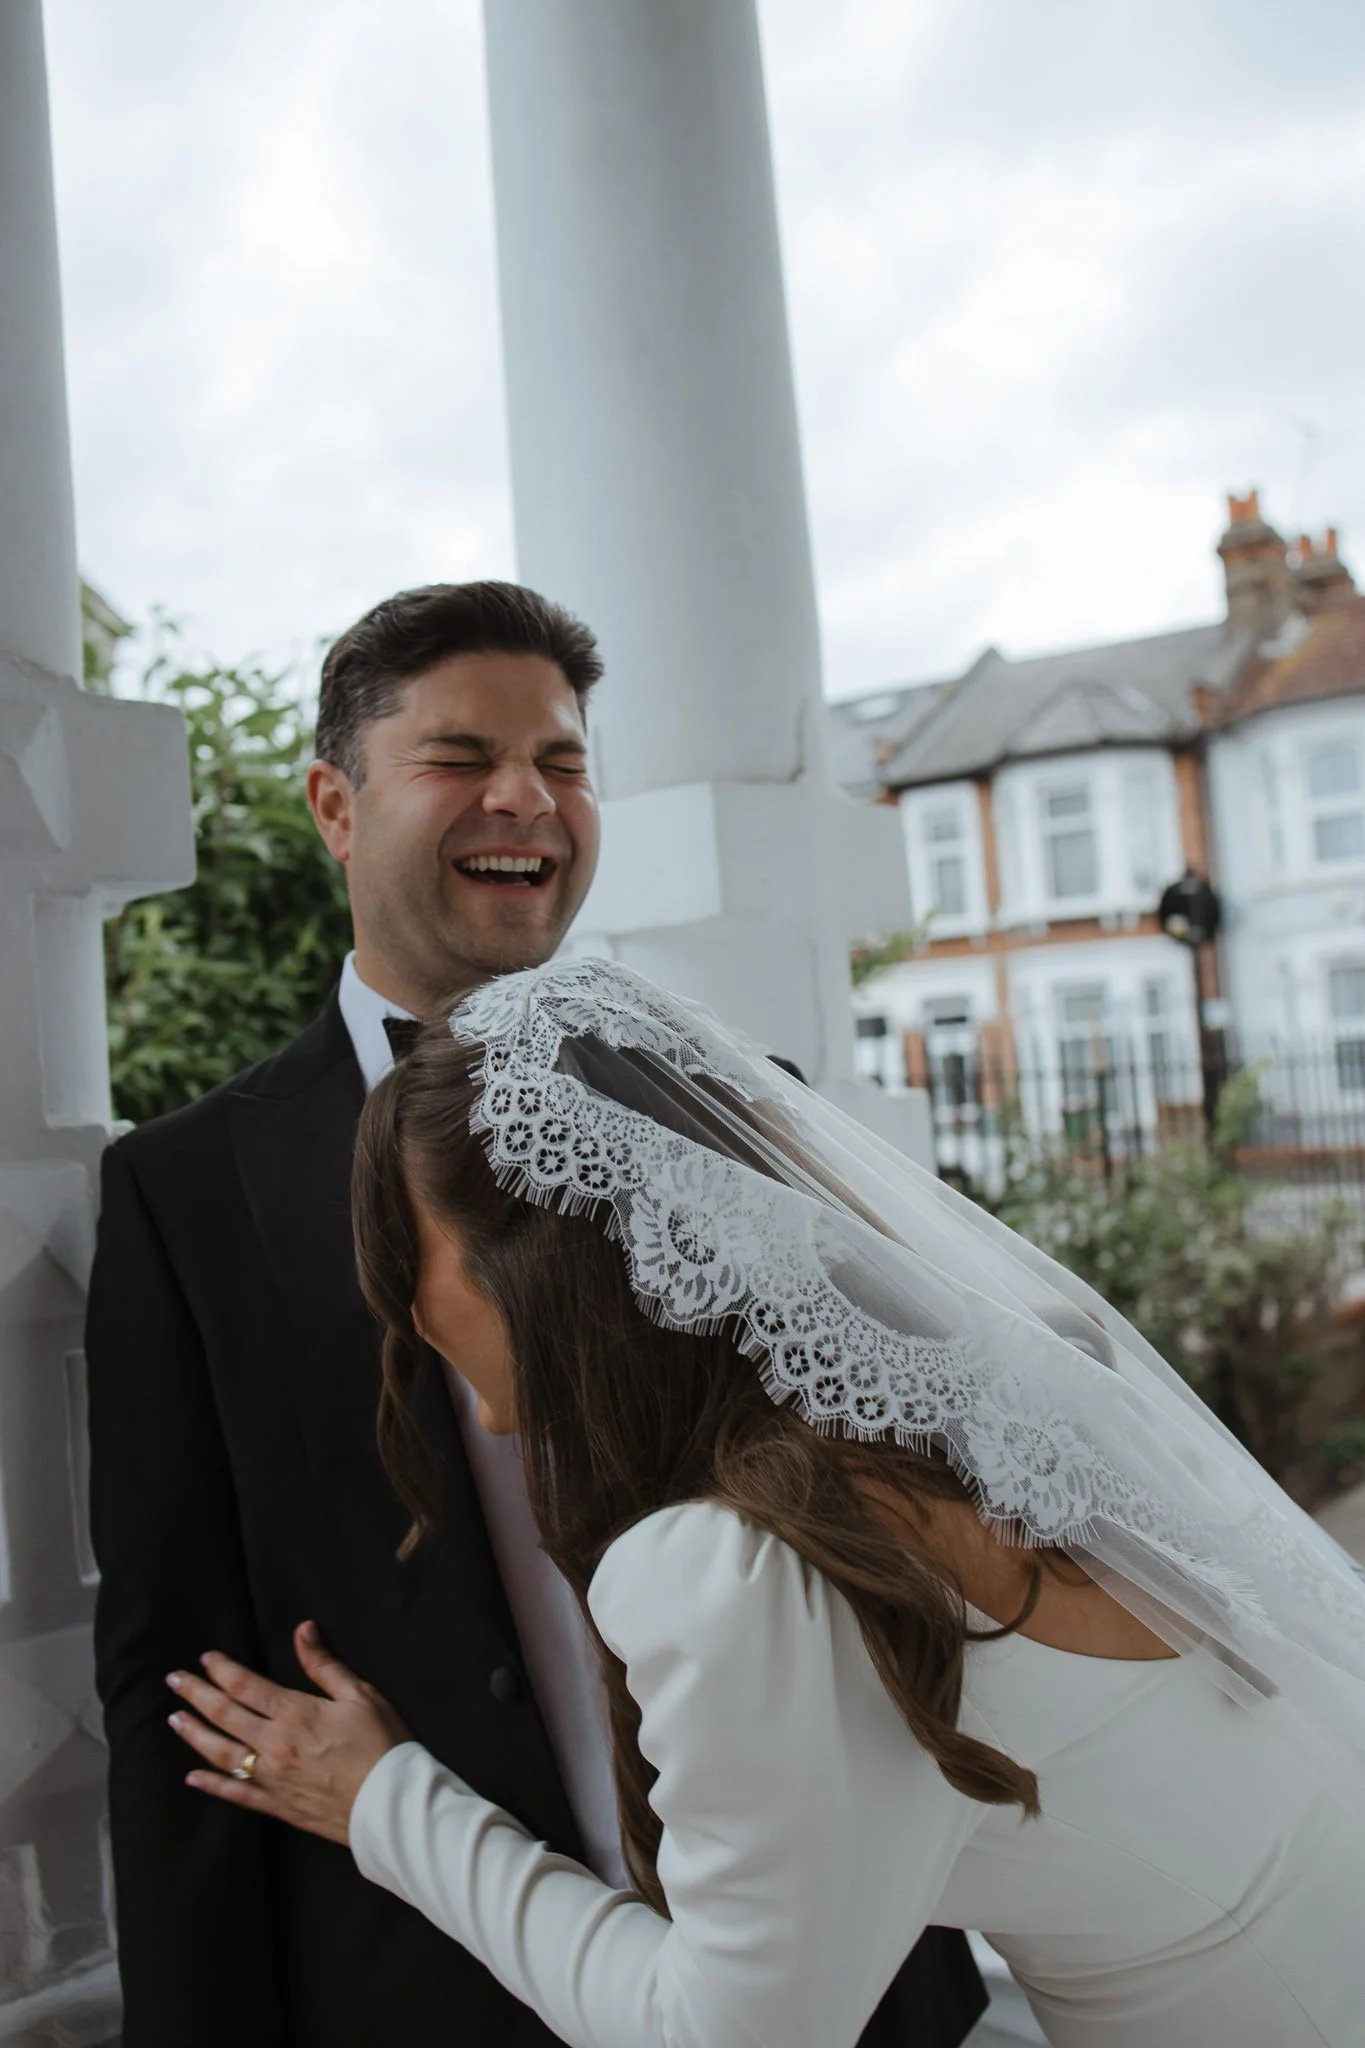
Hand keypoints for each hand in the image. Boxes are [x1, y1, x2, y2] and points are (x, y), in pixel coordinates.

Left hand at [166, 1622, 410, 1845]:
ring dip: (194, 1735)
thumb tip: (303, 1630)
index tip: (205, 1658)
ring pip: (221, 1754)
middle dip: (196, 1695)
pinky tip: (192, 1778)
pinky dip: (212, 1785)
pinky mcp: (277, 1806)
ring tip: (175, 1719)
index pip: (246, 1686)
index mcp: (295, 1713)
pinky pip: (236, 1794)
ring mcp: (272, 1778)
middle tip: (174, 1681)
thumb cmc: (382, 1745)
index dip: (222, 1670)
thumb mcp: (360, 1695)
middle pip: (225, 1716)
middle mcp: (274, 1745)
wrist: (390, 1804)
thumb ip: (325, 1665)